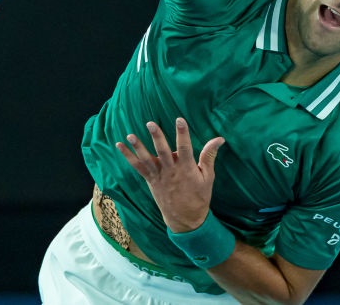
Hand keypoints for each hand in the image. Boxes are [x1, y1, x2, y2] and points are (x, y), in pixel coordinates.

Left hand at [116, 117, 224, 232]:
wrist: (185, 219)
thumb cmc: (199, 196)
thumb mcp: (208, 177)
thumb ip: (209, 156)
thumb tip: (219, 139)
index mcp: (187, 169)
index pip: (185, 148)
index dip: (182, 134)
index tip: (180, 120)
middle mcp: (171, 171)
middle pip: (163, 151)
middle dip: (157, 137)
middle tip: (151, 124)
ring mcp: (159, 176)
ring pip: (147, 159)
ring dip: (138, 147)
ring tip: (130, 135)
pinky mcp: (151, 180)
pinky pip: (138, 168)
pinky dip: (128, 157)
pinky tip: (119, 146)